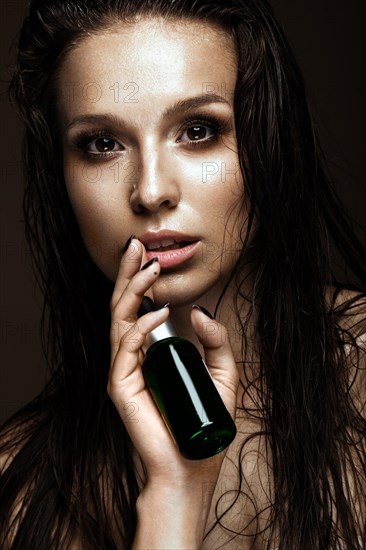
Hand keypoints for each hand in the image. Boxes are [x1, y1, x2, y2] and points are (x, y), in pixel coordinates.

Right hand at [107, 237, 238, 546]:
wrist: (190, 466)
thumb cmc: (203, 423)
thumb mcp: (222, 374)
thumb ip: (216, 342)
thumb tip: (198, 311)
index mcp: (150, 352)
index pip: (137, 308)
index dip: (139, 280)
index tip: (147, 253)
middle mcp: (132, 357)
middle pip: (123, 307)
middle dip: (128, 274)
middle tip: (135, 245)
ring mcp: (125, 371)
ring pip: (120, 320)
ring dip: (133, 291)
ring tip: (148, 268)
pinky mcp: (122, 386)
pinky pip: (127, 348)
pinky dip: (141, 327)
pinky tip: (158, 313)